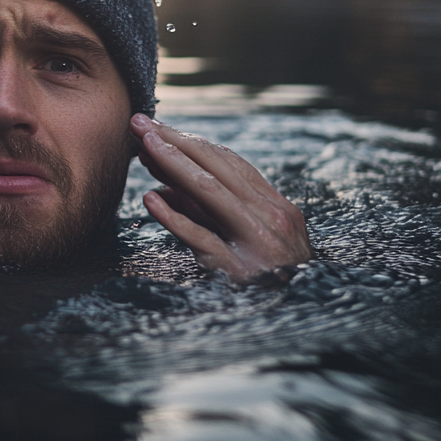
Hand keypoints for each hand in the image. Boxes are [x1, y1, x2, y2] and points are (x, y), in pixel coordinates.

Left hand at [130, 113, 312, 281]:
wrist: (300, 316)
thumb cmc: (274, 277)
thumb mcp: (252, 238)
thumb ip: (213, 212)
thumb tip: (165, 187)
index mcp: (275, 207)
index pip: (229, 163)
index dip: (190, 143)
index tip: (158, 129)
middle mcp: (269, 218)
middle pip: (216, 169)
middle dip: (176, 141)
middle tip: (140, 124)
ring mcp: (256, 242)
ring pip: (209, 192)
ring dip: (173, 165)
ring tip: (144, 147)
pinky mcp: (240, 271)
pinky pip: (202, 239)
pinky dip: (175, 218)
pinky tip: (151, 200)